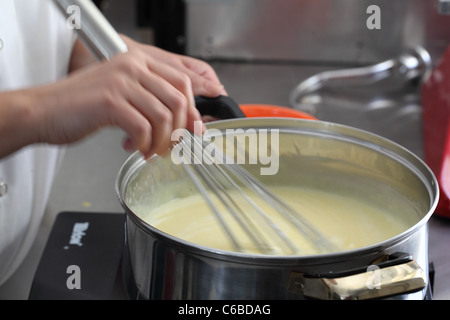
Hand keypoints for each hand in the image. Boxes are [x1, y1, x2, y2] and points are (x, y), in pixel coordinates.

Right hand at [0, 40, 225, 158]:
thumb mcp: (123, 94)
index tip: (194, 129)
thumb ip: (153, 102)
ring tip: (150, 151)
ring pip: (164, 116)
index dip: (193, 109)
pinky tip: (134, 149)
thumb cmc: (83, 106)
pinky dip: (144, 145)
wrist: (43, 111)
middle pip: (178, 100)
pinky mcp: (110, 102)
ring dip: (162, 141)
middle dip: (180, 130)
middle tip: (171, 147)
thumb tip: (188, 124)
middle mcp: (132, 66)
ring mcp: (121, 82)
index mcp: (138, 60)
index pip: (183, 81)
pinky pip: (144, 129)